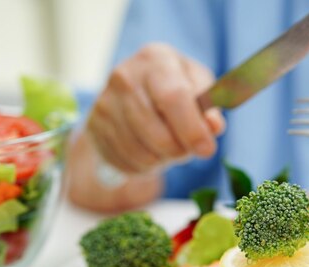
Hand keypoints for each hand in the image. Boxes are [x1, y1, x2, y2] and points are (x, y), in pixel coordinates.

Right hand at [85, 43, 225, 173]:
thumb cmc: (175, 86)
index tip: (207, 150)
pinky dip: (145, 166)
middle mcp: (124, 76)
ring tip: (169, 146)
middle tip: (188, 148)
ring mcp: (105, 102)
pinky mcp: (94, 126)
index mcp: (156, 59)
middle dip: (179, 150)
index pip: (174, 98)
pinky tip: (151, 151)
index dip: (193, 129)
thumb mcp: (198, 86)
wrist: (134, 89)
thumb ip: (210, 106)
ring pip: (141, 153)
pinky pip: (126, 161)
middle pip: (157, 133)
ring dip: (163, 159)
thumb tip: (214, 126)